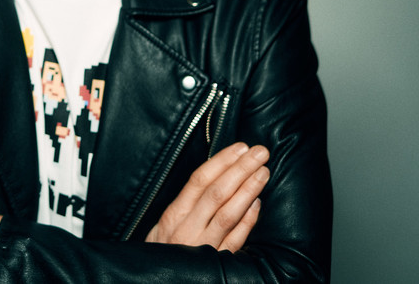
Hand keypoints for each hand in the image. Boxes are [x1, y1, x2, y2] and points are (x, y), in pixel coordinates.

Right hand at [145, 142, 268, 251]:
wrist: (155, 282)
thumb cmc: (161, 253)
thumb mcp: (162, 225)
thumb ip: (185, 205)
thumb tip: (212, 178)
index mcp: (174, 215)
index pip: (199, 180)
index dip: (222, 161)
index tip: (240, 147)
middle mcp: (188, 228)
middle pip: (217, 192)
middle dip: (240, 169)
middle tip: (260, 152)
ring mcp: (203, 246)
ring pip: (228, 214)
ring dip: (248, 190)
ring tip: (263, 172)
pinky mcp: (217, 263)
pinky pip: (235, 241)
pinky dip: (248, 221)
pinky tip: (258, 204)